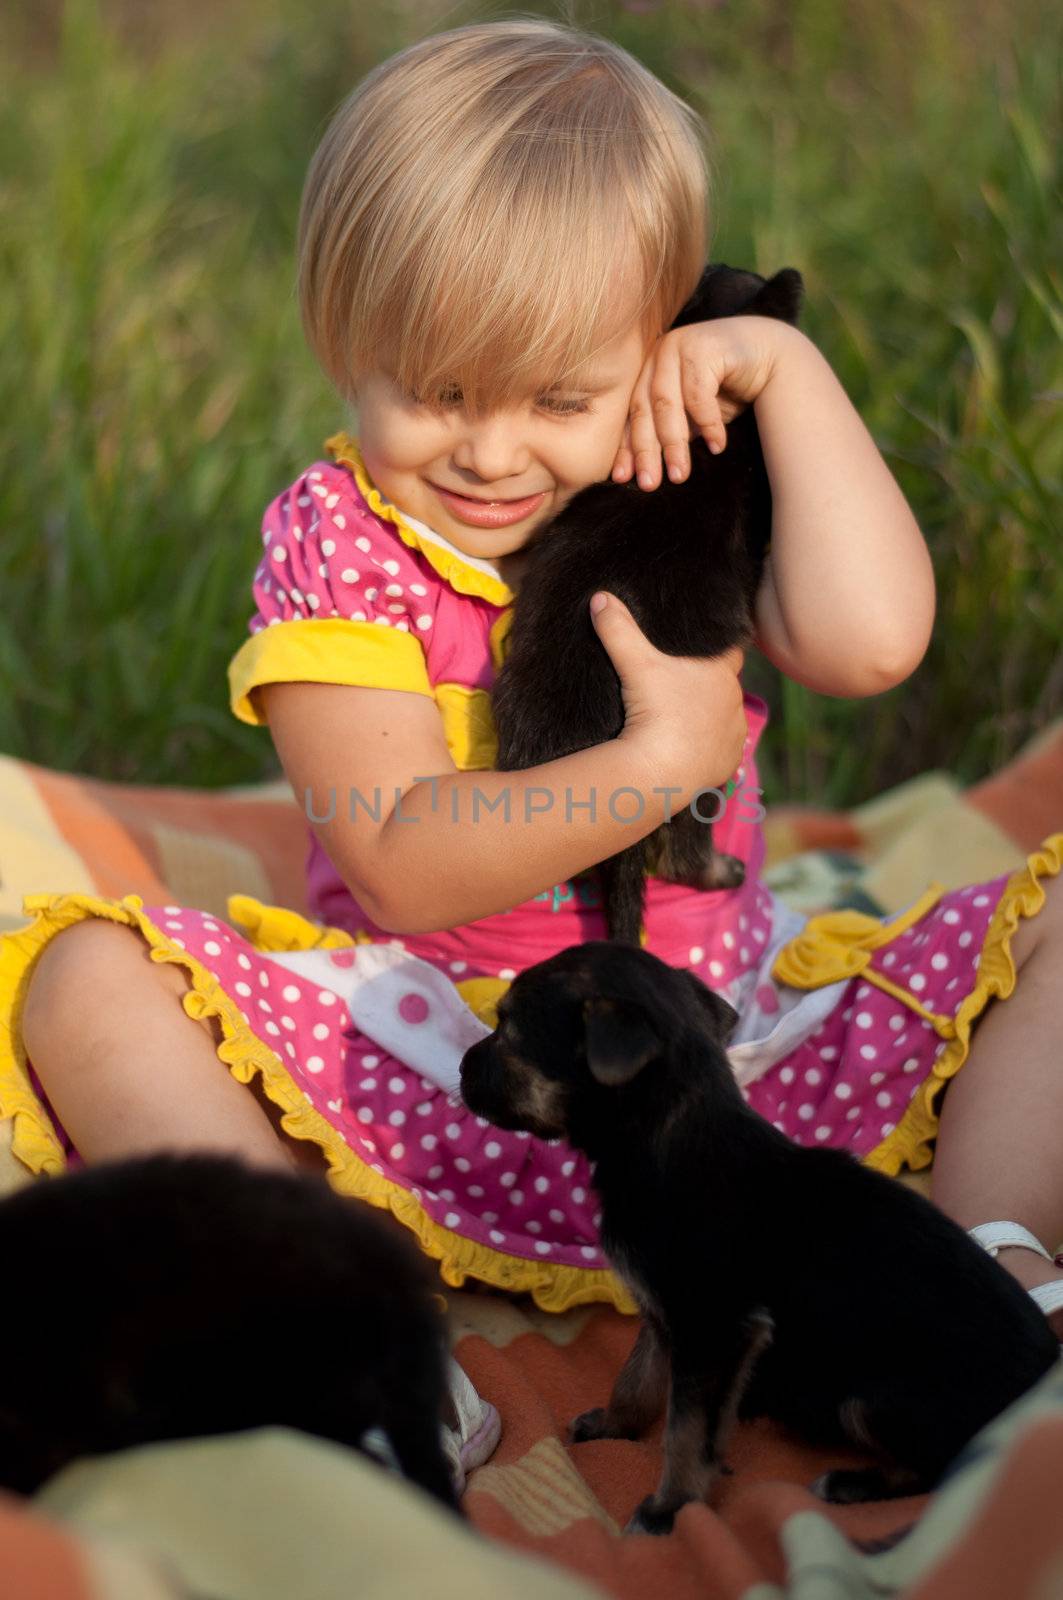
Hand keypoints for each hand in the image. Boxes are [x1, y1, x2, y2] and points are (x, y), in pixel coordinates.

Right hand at [589, 592, 747, 791]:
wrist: (660, 769)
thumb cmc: (654, 710)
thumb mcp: (633, 663)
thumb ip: (618, 628)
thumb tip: (600, 597)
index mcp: (721, 672)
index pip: (731, 650)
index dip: (719, 648)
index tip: (705, 649)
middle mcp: (735, 701)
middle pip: (726, 685)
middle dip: (708, 684)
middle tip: (682, 685)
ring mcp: (734, 734)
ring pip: (725, 718)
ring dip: (709, 716)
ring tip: (682, 717)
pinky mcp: (727, 762)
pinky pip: (722, 750)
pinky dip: (708, 747)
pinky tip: (688, 746)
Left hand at [611, 315, 792, 490]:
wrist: (772, 356)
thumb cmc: (729, 389)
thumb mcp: (692, 417)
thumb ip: (671, 433)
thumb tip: (644, 472)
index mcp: (649, 370)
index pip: (633, 413)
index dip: (628, 447)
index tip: (625, 478)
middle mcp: (659, 354)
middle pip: (645, 410)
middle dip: (648, 451)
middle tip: (650, 484)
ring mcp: (678, 346)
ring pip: (667, 404)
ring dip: (674, 444)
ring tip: (679, 475)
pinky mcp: (703, 346)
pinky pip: (699, 395)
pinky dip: (708, 424)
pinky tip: (717, 446)